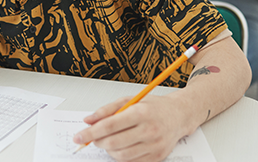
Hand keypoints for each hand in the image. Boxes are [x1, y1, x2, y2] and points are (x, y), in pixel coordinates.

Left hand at [73, 94, 188, 161]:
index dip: (90, 133)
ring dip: (108, 150)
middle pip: (114, 143)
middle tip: (93, 138)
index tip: (78, 136)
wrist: (179, 115)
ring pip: (121, 155)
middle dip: (97, 142)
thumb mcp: (129, 100)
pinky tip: (120, 147)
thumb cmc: (153, 106)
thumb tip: (88, 120)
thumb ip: (106, 110)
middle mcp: (149, 130)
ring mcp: (154, 146)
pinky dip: (121, 156)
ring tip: (107, 141)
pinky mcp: (157, 157)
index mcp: (141, 113)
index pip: (109, 126)